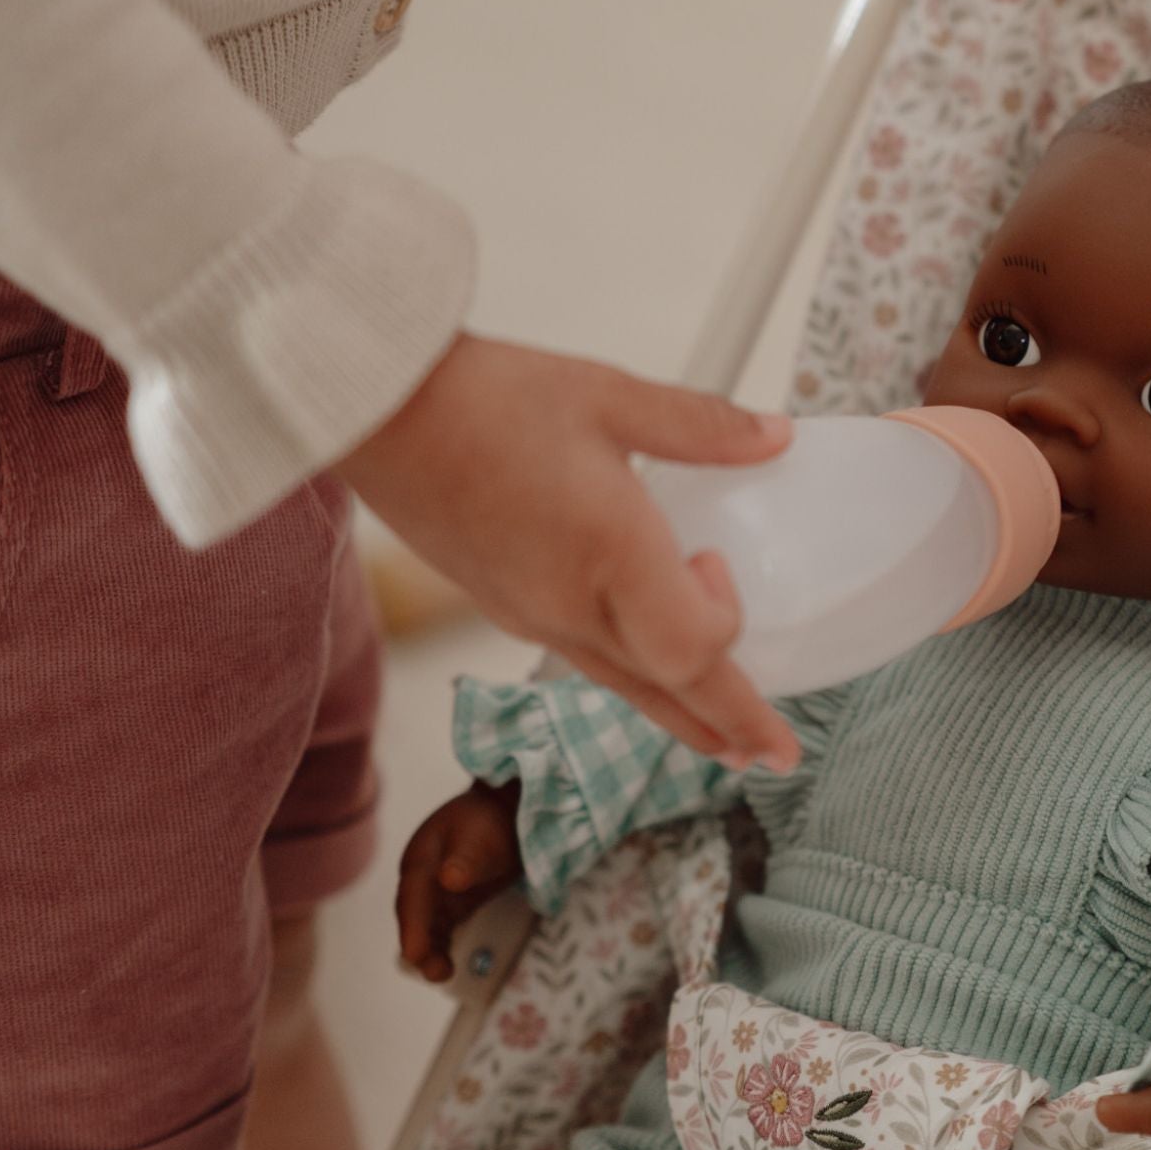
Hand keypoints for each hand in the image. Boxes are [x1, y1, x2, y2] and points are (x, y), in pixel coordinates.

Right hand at [336, 333, 800, 770]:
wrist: (370, 409)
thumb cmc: (479, 395)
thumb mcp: (605, 393)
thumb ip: (700, 425)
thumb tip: (776, 435)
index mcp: (607, 555)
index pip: (693, 644)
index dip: (725, 619)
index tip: (717, 560)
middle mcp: (569, 607)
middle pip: (670, 692)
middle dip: (733, 726)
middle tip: (780, 756)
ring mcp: (531, 618)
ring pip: (626, 691)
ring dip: (685, 719)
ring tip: (728, 743)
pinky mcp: (503, 611)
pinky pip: (587, 665)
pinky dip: (634, 683)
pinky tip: (649, 674)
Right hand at [396, 779, 525, 981]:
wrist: (508, 810)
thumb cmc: (490, 819)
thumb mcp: (478, 836)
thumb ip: (465, 860)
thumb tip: (449, 881)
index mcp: (420, 859)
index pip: (413, 899)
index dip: (413, 928)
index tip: (414, 953)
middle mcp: (423, 877)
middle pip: (416, 917)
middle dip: (421, 945)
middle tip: (433, 972)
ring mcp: (437, 890)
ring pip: (428, 926)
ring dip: (432, 950)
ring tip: (442, 975)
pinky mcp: (455, 899)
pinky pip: (444, 926)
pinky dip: (443, 943)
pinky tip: (447, 963)